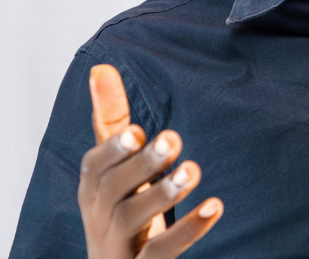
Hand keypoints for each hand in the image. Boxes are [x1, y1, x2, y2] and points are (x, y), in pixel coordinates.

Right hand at [78, 64, 222, 258]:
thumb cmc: (121, 217)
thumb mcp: (116, 172)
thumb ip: (113, 124)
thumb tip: (100, 67)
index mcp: (93, 193)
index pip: (94, 168)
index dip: (112, 150)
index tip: (136, 131)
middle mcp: (99, 220)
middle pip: (112, 191)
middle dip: (141, 165)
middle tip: (173, 139)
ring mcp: (119, 249)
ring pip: (132, 220)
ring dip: (163, 194)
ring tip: (193, 170)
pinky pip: (160, 253)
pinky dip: (188, 230)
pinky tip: (215, 206)